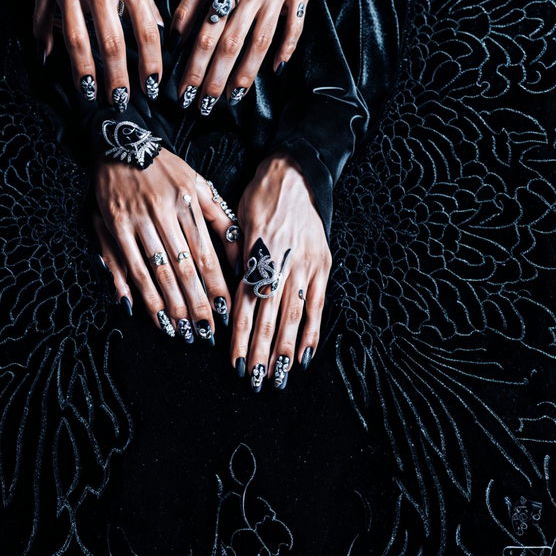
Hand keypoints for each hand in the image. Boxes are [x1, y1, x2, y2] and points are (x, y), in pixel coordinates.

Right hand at [34, 0, 162, 105]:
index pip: (146, 34)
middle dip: (116, 79)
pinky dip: (44, 37)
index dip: (149, 65)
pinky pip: (43, 14)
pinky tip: (48, 57)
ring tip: (88, 91)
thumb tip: (156, 27)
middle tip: (120, 101)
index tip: (151, 86)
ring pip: (76, 38)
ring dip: (83, 70)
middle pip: (110, 44)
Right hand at [93, 150, 240, 343]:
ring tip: (179, 330)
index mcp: (188, 204)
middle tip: (204, 333)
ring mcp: (137, 220)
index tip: (224, 311)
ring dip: (167, 304)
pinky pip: (126, 263)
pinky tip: (145, 311)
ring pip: (155, 271)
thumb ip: (220, 218)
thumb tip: (239, 251)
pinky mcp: (113, 225)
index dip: (215, 286)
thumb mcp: (199, 184)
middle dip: (195, 304)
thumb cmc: (166, 168)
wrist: (123, 144)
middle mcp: (163, 214)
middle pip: (182, 268)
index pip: (206, 254)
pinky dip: (135, 289)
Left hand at [171, 0, 328, 113]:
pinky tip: (274, 69)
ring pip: (259, 43)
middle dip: (214, 79)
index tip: (184, 90)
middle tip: (204, 105)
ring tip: (233, 97)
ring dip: (245, 74)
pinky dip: (285, 49)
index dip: (194, 64)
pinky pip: (293, 29)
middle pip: (230, 45)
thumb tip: (179, 28)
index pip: (206, 33)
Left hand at [230, 153, 331, 389]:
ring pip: (293, 316)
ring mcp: (304, 266)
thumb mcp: (237, 222)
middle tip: (257, 380)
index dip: (242, 338)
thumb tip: (234, 293)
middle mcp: (279, 265)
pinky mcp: (322, 265)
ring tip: (279, 377)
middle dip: (262, 352)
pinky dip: (311, 331)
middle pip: (269, 317)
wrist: (294, 174)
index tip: (237, 363)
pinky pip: (317, 303)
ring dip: (285, 349)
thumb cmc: (260, 198)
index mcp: (256, 256)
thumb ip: (236, 259)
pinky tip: (305, 354)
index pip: (246, 306)